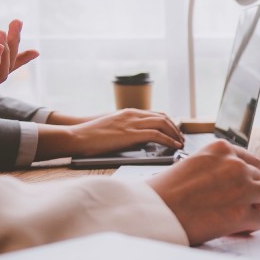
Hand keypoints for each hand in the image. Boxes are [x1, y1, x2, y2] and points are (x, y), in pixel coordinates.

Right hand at [61, 109, 184, 156]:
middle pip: (163, 118)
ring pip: (163, 124)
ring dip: (175, 134)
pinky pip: (157, 135)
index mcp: (129, 112)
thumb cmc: (92, 135)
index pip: (156, 114)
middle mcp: (133, 114)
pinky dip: (169, 140)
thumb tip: (141, 141)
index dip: (168, 123)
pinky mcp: (131, 134)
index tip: (175, 132)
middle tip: (181, 139)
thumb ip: (128, 131)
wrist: (78, 135)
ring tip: (180, 144)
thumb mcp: (113, 129)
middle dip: (175, 129)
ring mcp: (132, 123)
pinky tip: (174, 146)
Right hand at [148, 141, 259, 244]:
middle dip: (259, 192)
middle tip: (250, 204)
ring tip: (243, 215)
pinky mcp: (242, 213)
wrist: (153, 211)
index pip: (253, 161)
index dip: (255, 177)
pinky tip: (234, 227)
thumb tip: (241, 181)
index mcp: (221, 149)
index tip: (253, 185)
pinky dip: (250, 226)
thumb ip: (219, 168)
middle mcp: (235, 164)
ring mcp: (242, 188)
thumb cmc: (166, 192)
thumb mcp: (194, 165)